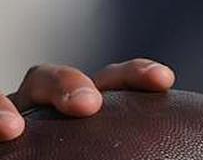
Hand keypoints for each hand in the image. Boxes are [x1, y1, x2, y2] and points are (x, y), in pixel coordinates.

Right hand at [0, 59, 174, 140]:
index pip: (112, 80)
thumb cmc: (92, 158)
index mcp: (85, 105)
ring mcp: (14, 118)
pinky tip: (0, 135)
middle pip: (52, 79)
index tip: (163, 81)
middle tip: (86, 106)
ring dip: (5, 108)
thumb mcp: (110, 154)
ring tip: (12, 129)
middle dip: (68, 85)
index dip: (135, 74)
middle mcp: (45, 107)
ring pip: (7, 100)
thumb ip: (128, 148)